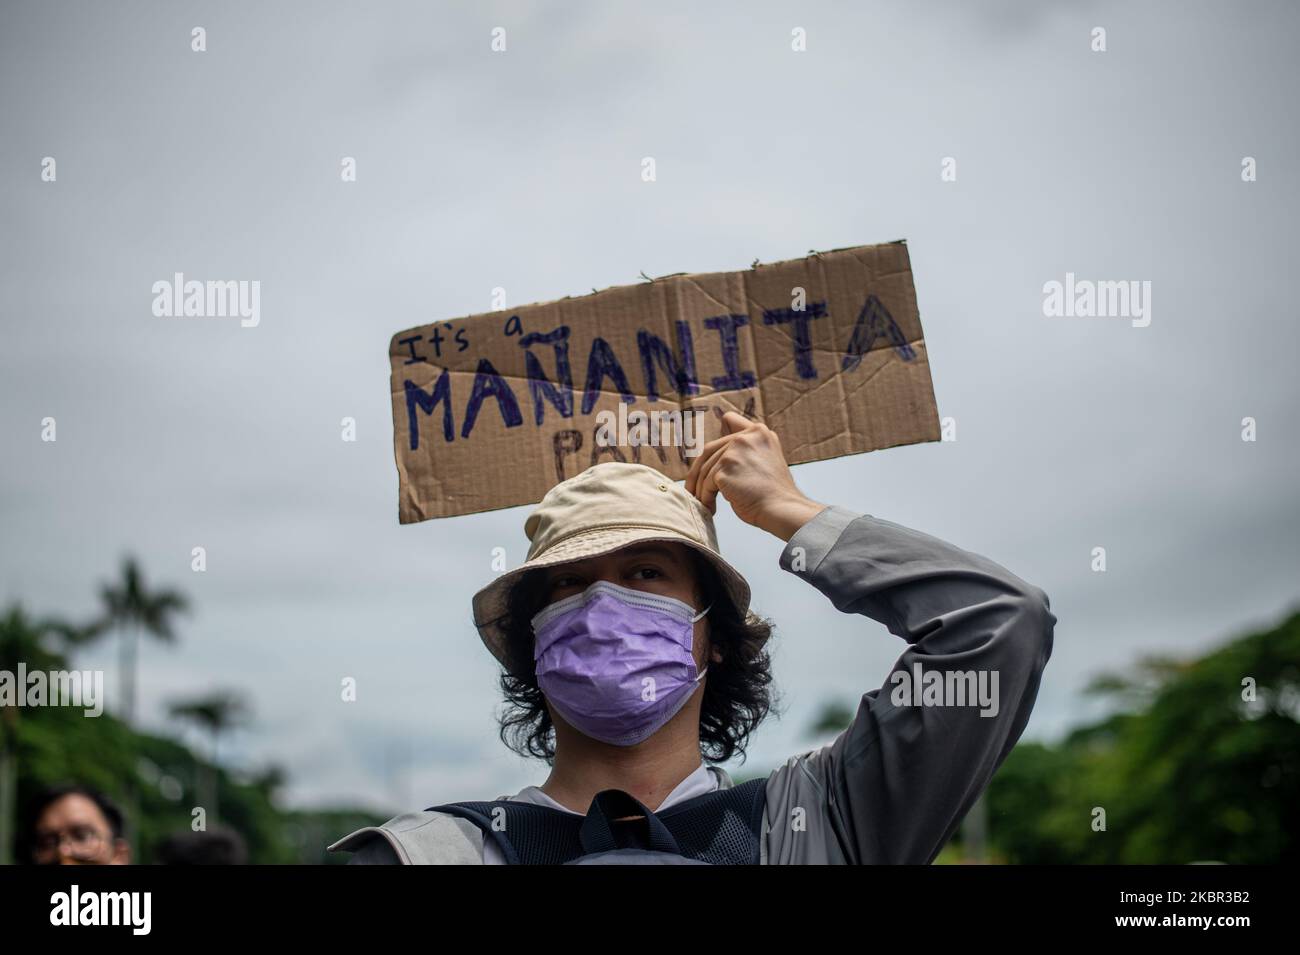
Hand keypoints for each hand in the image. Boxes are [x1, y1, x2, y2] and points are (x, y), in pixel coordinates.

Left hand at [685, 411, 825, 540]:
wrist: (782, 509)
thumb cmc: (774, 492)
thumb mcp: (767, 459)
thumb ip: (747, 451)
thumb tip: (718, 459)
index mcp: (758, 432)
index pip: (728, 420)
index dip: (719, 438)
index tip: (714, 457)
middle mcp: (745, 437)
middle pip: (709, 449)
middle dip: (699, 470)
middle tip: (695, 488)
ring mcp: (734, 452)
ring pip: (705, 469)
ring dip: (701, 488)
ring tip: (704, 502)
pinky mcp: (724, 469)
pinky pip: (706, 483)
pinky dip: (705, 497)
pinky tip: (710, 507)